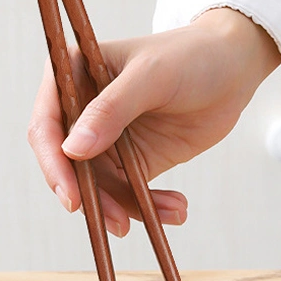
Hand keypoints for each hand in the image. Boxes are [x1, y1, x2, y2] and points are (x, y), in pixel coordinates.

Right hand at [28, 7, 280, 235]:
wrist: (233, 69)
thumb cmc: (189, 57)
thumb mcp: (151, 77)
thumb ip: (111, 110)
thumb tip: (71, 150)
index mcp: (71, 76)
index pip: (47, 127)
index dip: (54, 165)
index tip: (72, 199)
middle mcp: (82, 112)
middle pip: (71, 167)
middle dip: (94, 198)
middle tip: (120, 223)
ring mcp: (109, 140)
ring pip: (103, 187)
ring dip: (130, 208)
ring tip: (172, 211)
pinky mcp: (136, 161)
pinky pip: (131, 193)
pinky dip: (152, 207)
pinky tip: (178, 209)